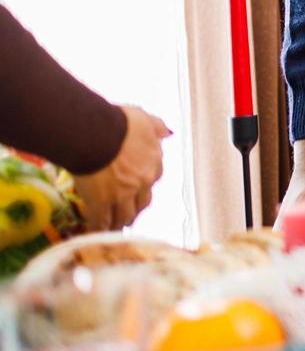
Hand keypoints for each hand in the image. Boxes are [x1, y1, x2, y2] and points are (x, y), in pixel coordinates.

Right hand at [72, 105, 168, 230]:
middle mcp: (142, 180)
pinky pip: (102, 221)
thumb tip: (166, 132)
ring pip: (125, 215)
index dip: (144, 185)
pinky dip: (98, 228)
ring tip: (114, 228)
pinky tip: (93, 233)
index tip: (139, 188)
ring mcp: (123, 194)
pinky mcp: (102, 203)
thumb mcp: (142, 118)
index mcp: (153, 161)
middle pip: (143, 201)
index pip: (153, 178)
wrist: (95, 133)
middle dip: (136, 208)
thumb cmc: (117, 122)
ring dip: (120, 222)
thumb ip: (154, 126)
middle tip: (129, 214)